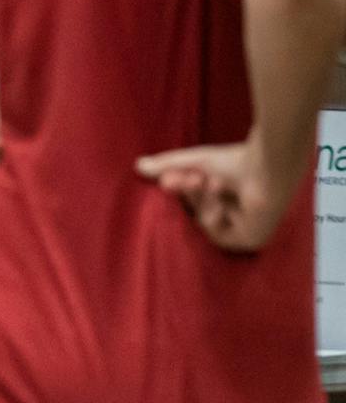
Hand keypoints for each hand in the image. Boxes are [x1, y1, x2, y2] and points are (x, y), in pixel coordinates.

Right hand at [136, 137, 292, 252]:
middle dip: (188, 194)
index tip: (166, 178)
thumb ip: (167, 165)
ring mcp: (245, 228)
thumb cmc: (237, 162)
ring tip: (211, 183)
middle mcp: (238, 213)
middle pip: (196, 212)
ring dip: (203, 201)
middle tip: (185, 178)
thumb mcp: (194, 162)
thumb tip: (138, 165)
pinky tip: (222, 201)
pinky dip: (214, 217)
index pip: (195, 201)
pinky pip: (217, 236)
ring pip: (204, 223)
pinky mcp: (250, 240)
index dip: (180, 190)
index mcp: (229, 196)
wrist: (264, 170)